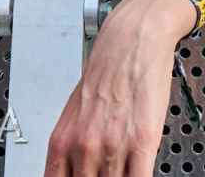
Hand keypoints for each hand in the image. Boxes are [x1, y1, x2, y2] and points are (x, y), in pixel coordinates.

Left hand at [44, 0, 193, 176]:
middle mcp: (83, 148)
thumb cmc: (108, 71)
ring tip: (124, 171)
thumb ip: (74, 148)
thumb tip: (79, 171)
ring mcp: (112, 147)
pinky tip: (139, 174)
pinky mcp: (142, 141)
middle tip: (107, 174)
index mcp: (62, 143)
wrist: (132, 41)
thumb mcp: (76, 114)